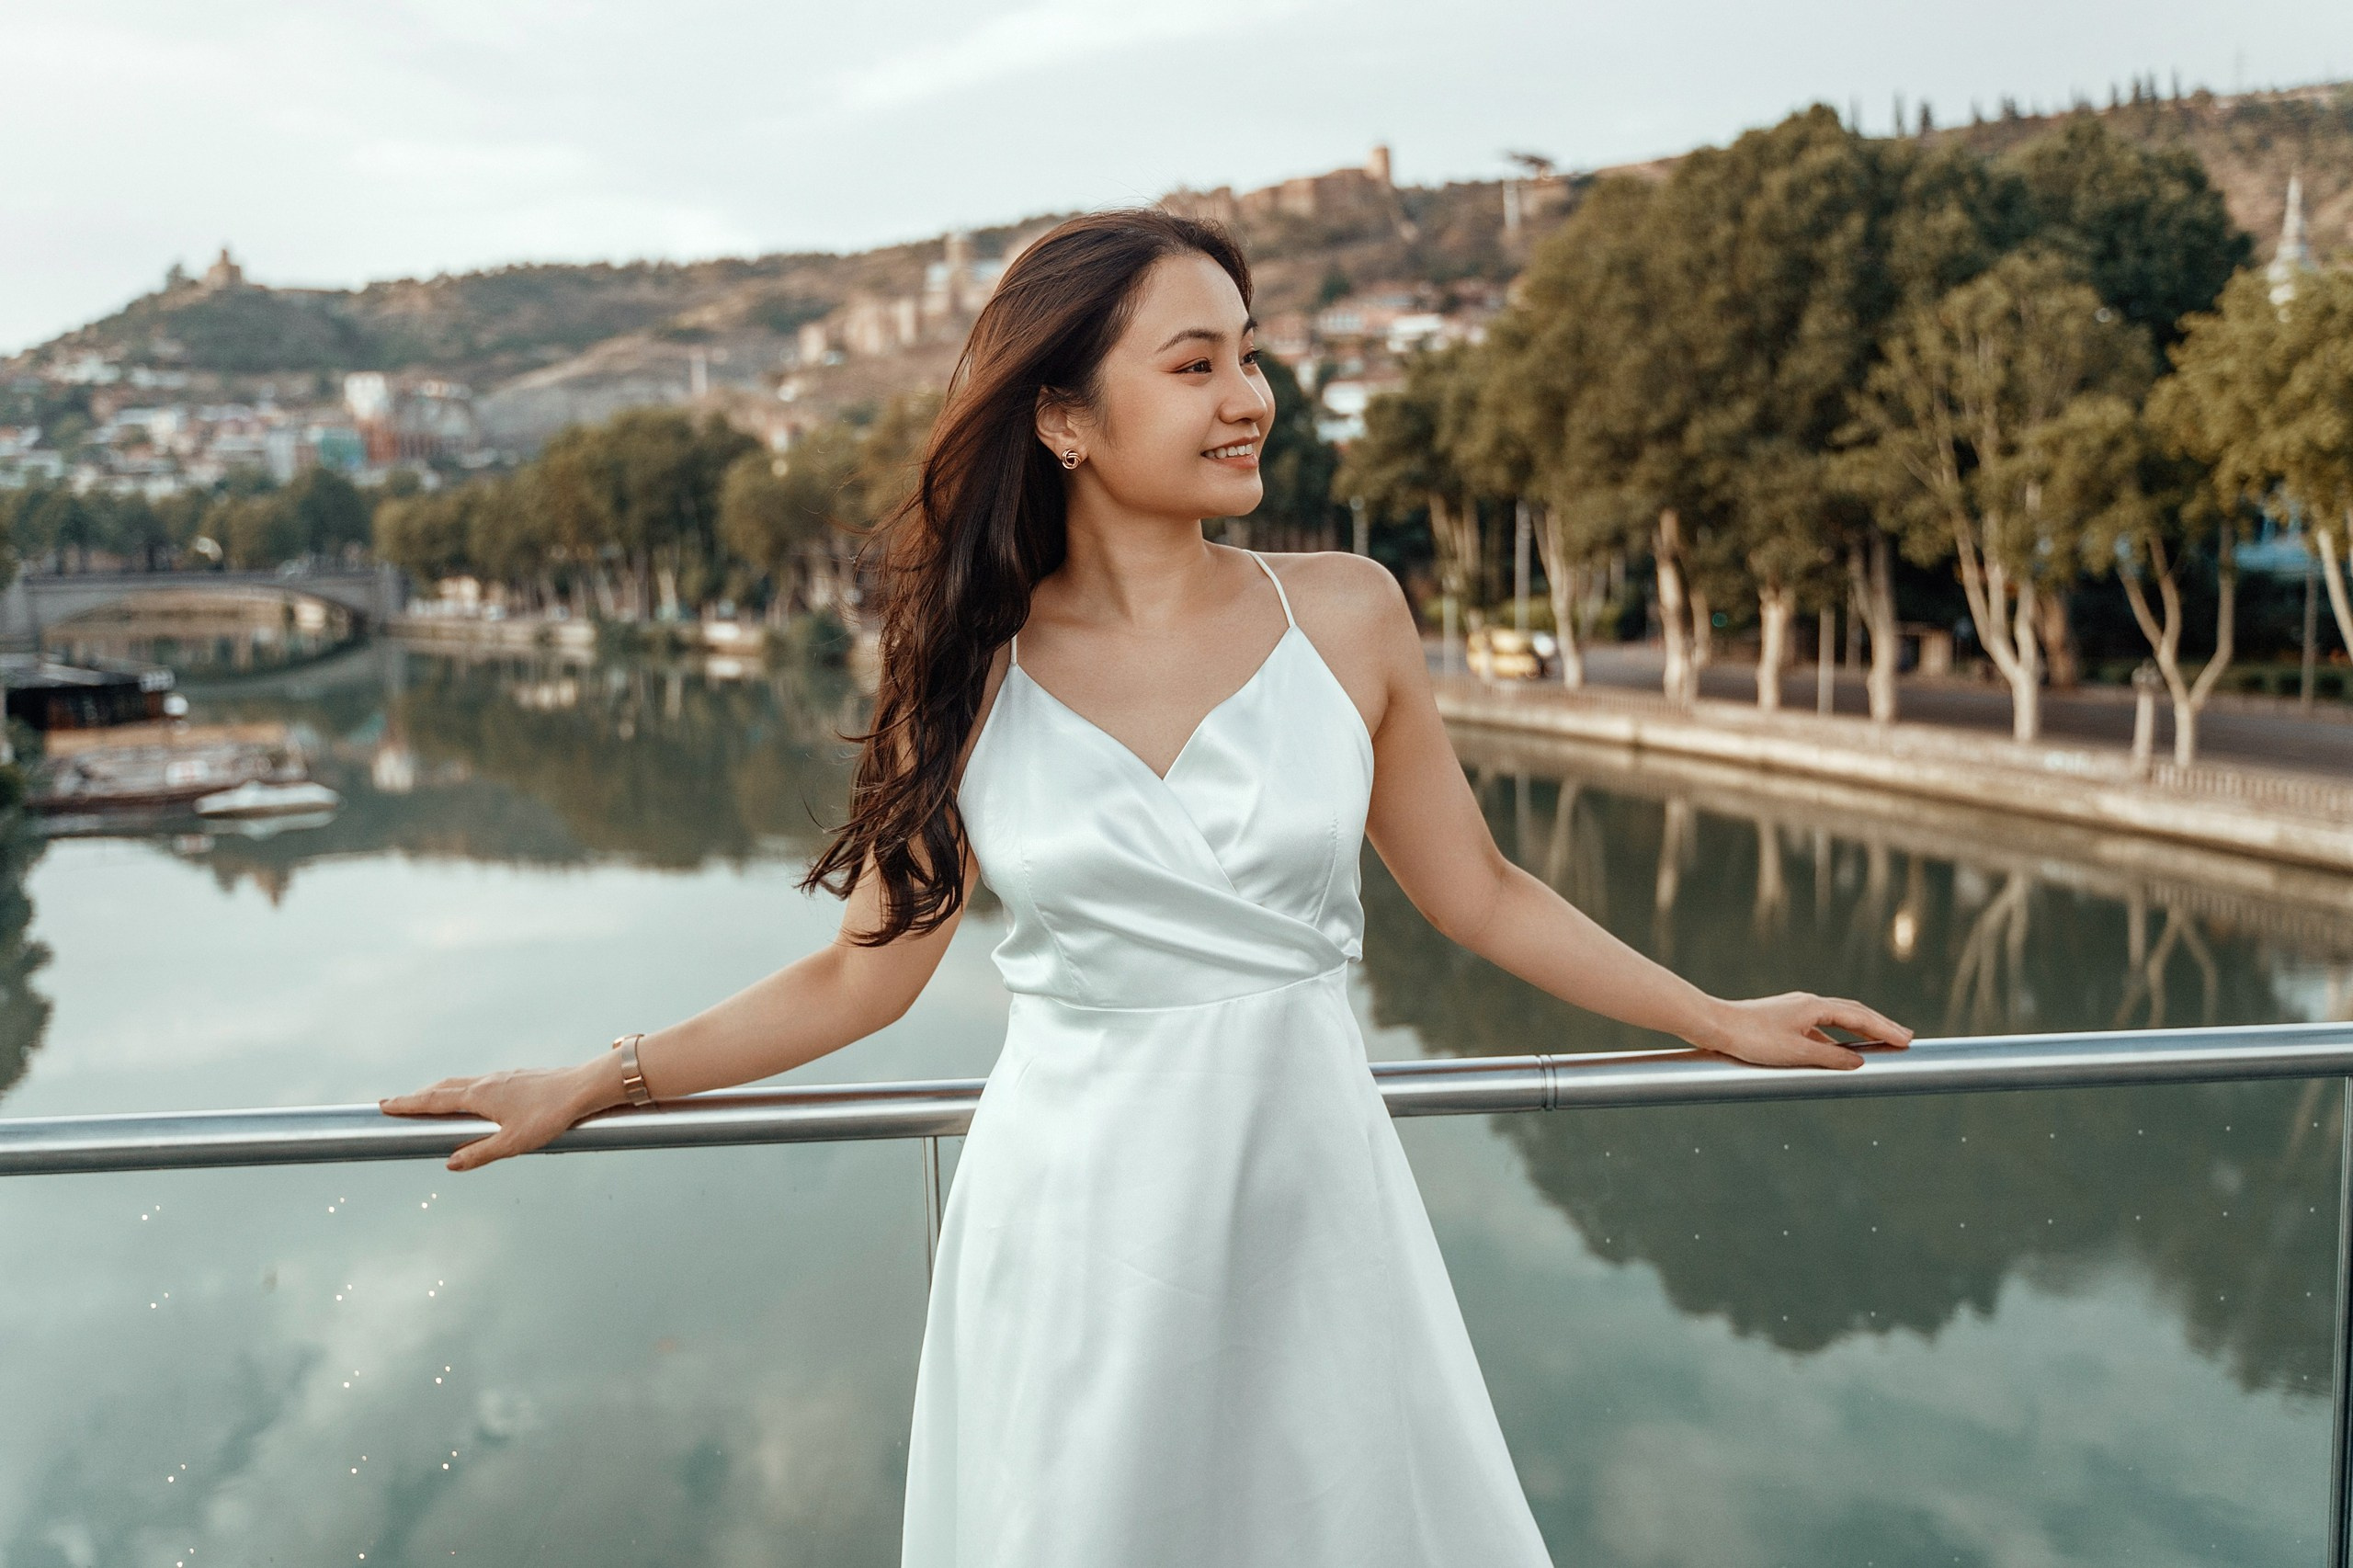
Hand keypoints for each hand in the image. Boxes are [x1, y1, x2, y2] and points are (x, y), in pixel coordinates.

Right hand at [378, 1064, 605, 1171]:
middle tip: (396, 1103)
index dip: (408, 1104)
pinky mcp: (518, 1078)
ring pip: (462, 1083)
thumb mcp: (512, 1143)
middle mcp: (487, 1082)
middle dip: (418, 1097)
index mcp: (479, 1096)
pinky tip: (471, 1097)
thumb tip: (450, 1163)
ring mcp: (503, 1077)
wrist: (584, 1087)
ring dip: (440, 1091)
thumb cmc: (550, 1115)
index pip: (434, 1101)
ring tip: (427, 1099)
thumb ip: (479, 1153)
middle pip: (443, 1088)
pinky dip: (462, 1089)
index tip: (384, 1105)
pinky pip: (479, 1083)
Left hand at [1692, 992, 1912, 1069]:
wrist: (1715, 1024)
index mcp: (1814, 1006)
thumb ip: (1830, 1058)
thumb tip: (1859, 1061)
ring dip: (1861, 1030)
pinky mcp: (1785, 1019)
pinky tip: (1840, 1050)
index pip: (1859, 1017)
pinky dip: (1838, 1036)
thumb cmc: (1752, 1039)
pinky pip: (1821, 1026)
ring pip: (1837, 1018)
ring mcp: (1796, 1010)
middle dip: (1880, 1025)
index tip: (1907, 1039)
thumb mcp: (1796, 1053)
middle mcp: (1808, 1003)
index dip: (1885, 1029)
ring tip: (1881, 1042)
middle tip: (1905, 1037)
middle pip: (1853, 1012)